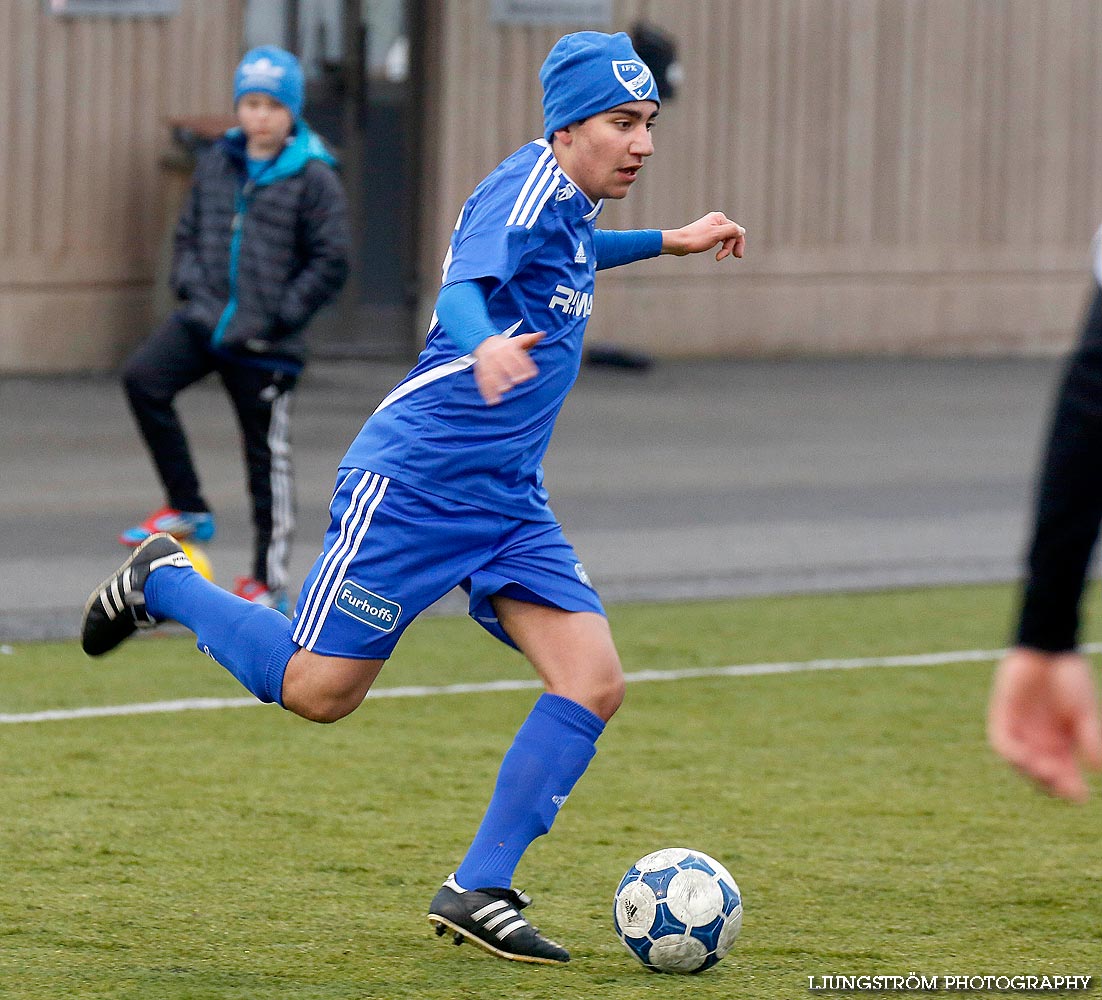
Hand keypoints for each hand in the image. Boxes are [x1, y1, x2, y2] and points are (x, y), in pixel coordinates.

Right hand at [472, 332, 543, 404]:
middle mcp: (496, 354)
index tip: (532, 375)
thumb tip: (542, 334)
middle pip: (503, 363)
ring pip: (491, 373)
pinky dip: (487, 392)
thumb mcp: (518, 341)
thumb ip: (529, 339)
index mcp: (507, 347)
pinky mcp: (480, 371)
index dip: (525, 365)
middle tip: (517, 381)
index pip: (517, 356)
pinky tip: (492, 401)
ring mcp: (487, 363)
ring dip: (497, 382)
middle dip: (510, 372)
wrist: (483, 342)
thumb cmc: (507, 346)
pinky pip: (482, 382)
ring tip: (504, 390)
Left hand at [662, 212, 745, 260]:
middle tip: (736, 256)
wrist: (679, 243)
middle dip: (732, 246)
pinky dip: (720, 247)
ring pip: (725, 238)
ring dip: (725, 249)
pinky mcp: (706, 234)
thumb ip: (731, 231)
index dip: (738, 243)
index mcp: (719, 218)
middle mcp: (716, 220)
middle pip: (731, 234)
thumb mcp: (717, 234)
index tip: (737, 255)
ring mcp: (711, 227)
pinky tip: (718, 254)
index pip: (736, 230)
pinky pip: (719, 240)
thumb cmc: (696, 239)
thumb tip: (742, 230)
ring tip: (720, 257)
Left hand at [987, 648, 1101, 801]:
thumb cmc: (1070, 679)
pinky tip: (1025, 756)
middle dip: (1052, 782)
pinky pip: (1003, 742)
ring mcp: (1021, 730)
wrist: (1048, 651)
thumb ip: (1090, 738)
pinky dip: (1012, 752)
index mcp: (1063, 744)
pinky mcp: (1003, 717)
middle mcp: (1041, 741)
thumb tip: (1099, 769)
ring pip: (1022, 762)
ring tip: (1045, 770)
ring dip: (1032, 770)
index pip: (1066, 774)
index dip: (1071, 788)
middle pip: (1043, 773)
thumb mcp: (1084, 712)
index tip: (1079, 796)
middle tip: (1061, 782)